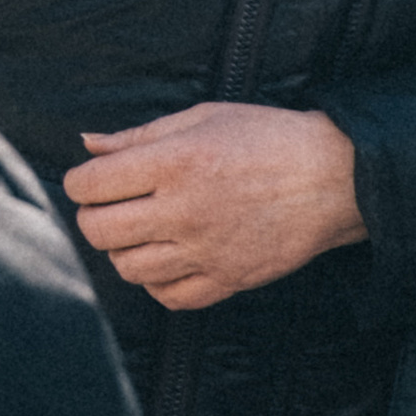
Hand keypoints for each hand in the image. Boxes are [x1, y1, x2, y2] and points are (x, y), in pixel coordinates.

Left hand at [64, 102, 366, 311]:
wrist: (335, 179)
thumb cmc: (268, 138)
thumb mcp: (202, 118)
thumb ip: (138, 135)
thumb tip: (87, 144)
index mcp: (174, 163)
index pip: (90, 186)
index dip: (80, 183)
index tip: (90, 181)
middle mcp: (184, 210)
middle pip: (99, 231)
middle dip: (92, 218)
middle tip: (109, 207)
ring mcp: (206, 250)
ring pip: (128, 268)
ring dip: (123, 250)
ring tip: (140, 231)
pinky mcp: (228, 280)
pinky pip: (169, 296)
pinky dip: (157, 282)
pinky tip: (166, 259)